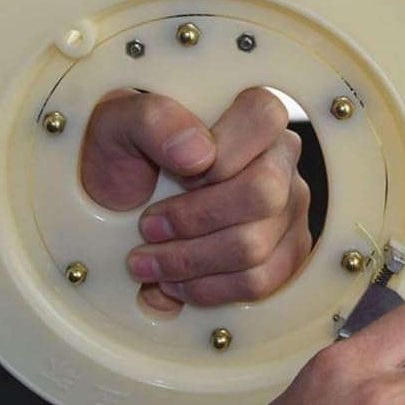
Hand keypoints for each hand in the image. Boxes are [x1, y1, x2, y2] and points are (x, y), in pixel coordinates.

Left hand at [81, 87, 310, 311]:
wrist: (117, 200)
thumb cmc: (125, 155)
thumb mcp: (119, 123)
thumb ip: (154, 121)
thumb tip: (197, 154)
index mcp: (249, 115)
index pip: (264, 119)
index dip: (221, 155)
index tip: (179, 174)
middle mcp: (278, 159)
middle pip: (263, 195)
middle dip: (194, 221)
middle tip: (150, 226)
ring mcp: (287, 208)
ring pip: (256, 247)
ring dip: (190, 261)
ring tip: (150, 261)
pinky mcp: (283, 252)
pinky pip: (259, 282)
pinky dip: (207, 288)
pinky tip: (177, 280)